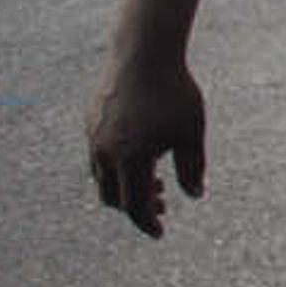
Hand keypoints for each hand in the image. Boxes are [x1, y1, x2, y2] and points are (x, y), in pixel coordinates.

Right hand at [87, 53, 206, 237]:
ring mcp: (94, 137)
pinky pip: (98, 156)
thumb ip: (192, 167)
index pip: (133, 206)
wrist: (143, 54)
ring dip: (125, 186)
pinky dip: (116, 167)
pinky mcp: (90, 122)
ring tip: (155, 181)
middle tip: (161, 205)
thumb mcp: (191, 133)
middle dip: (136, 207)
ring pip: (102, 177)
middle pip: (113, 197)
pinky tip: (139, 156)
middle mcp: (105, 153)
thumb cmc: (174, 93)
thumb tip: (195, 195)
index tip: (159, 233)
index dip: (146, 223)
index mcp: (130, 160)